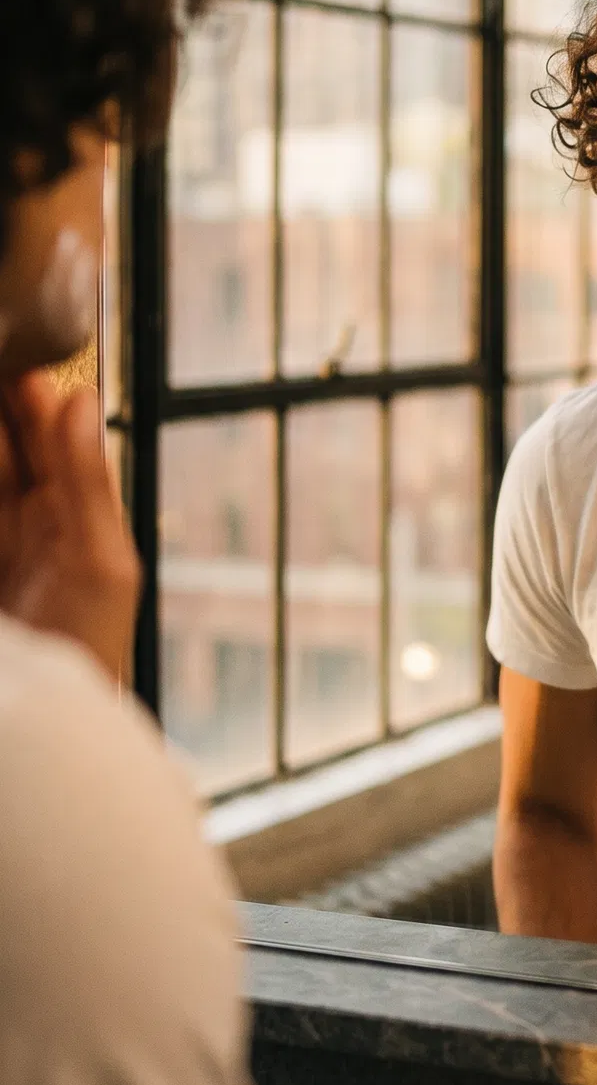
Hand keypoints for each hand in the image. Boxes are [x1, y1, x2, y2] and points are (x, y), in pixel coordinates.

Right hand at [0, 373, 139, 685]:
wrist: (44, 729)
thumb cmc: (90, 646)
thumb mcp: (99, 562)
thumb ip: (87, 482)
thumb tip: (79, 398)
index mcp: (62, 508)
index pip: (38, 432)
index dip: (24, 394)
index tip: (17, 355)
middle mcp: (18, 517)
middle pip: (1, 447)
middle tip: (2, 360)